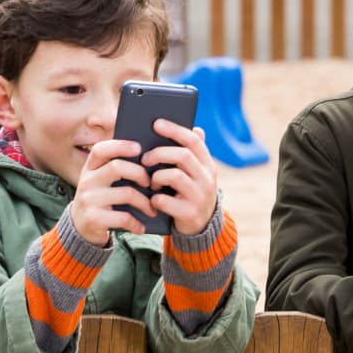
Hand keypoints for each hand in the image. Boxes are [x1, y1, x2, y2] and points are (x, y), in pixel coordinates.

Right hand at [70, 139, 158, 244]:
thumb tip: (146, 161)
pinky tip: (140, 227)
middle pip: (117, 167)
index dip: (120, 145)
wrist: (79, 228)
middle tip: (150, 183)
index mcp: (90, 168)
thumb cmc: (98, 200)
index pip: (100, 150)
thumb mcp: (99, 182)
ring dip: (144, 203)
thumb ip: (114, 170)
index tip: (139, 148)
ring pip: (126, 193)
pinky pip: (123, 217)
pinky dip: (136, 223)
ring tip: (151, 209)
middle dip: (140, 174)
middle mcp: (87, 181)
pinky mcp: (94, 219)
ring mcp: (89, 200)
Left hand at [140, 119, 217, 235]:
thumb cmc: (191, 194)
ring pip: (174, 176)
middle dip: (159, 153)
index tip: (156, 123)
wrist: (201, 228)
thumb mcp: (196, 174)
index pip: (194, 141)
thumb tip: (196, 128)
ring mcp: (200, 197)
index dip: (175, 130)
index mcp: (208, 165)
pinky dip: (155, 199)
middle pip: (183, 155)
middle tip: (145, 158)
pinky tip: (153, 200)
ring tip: (151, 182)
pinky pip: (165, 200)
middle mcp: (208, 179)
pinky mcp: (189, 213)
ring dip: (156, 177)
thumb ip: (194, 154)